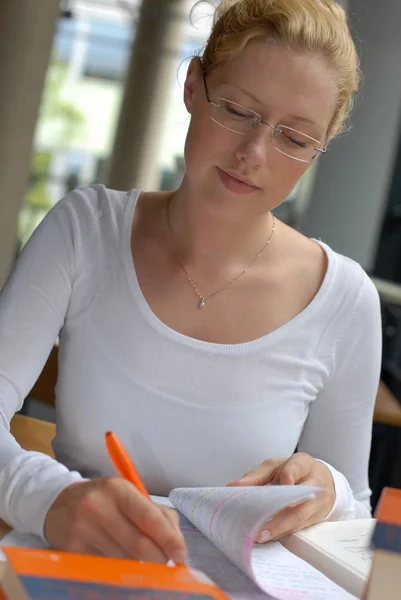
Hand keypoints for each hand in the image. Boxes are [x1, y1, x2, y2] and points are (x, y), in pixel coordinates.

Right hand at [44, 478, 186, 562]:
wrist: (59, 504)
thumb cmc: (104, 500)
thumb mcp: (129, 495)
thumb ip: (157, 513)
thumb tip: (176, 541)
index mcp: (118, 489)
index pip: (149, 517)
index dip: (169, 539)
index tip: (180, 554)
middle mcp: (99, 507)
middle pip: (138, 544)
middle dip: (158, 558)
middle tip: (166, 563)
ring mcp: (84, 530)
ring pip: (124, 560)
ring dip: (140, 566)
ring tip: (145, 561)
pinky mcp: (73, 550)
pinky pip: (106, 567)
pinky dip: (121, 570)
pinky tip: (124, 564)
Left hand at [227, 452, 334, 542]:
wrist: (322, 480)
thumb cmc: (293, 471)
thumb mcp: (275, 466)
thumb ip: (256, 475)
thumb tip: (232, 486)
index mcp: (303, 464)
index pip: (298, 467)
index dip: (291, 474)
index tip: (285, 482)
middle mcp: (314, 484)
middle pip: (300, 499)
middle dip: (281, 514)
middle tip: (261, 525)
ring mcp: (317, 503)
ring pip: (300, 517)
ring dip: (279, 529)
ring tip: (260, 536)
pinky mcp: (315, 518)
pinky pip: (298, 527)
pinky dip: (282, 533)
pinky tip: (268, 537)